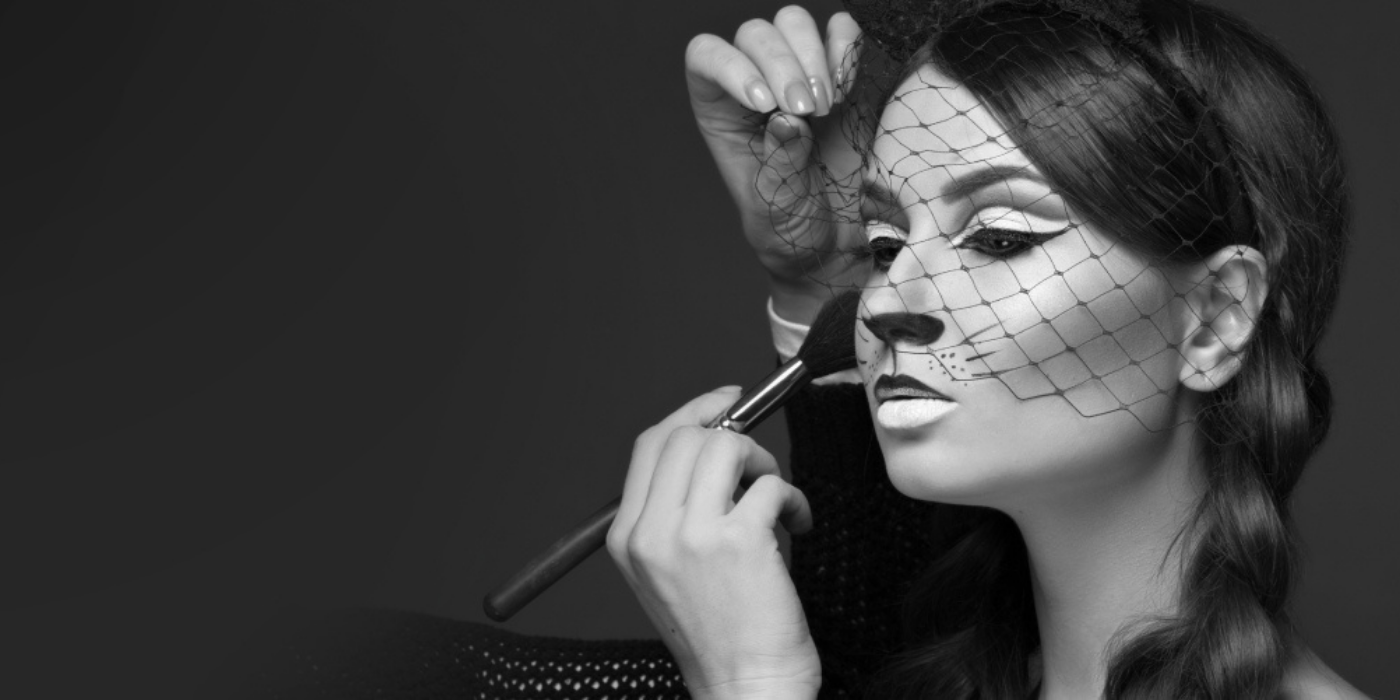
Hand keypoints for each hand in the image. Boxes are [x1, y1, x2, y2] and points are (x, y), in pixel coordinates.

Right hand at [607, 387, 820, 699]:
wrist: (745, 688)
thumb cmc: (719, 636)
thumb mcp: (667, 574)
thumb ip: (674, 514)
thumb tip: (714, 448)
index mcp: (627, 538)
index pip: (649, 446)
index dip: (692, 413)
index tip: (725, 404)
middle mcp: (651, 533)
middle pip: (685, 437)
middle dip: (734, 439)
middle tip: (757, 471)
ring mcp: (692, 536)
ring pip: (726, 447)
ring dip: (764, 465)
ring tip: (775, 501)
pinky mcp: (740, 542)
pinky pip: (771, 485)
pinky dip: (795, 499)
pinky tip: (798, 526)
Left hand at [685, 6, 868, 323]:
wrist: (836, 241)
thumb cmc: (790, 229)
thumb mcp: (775, 209)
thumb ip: (778, 166)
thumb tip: (786, 122)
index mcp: (722, 113)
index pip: (706, 58)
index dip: (731, 66)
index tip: (764, 103)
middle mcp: (755, 86)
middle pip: (756, 35)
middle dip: (784, 66)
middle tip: (809, 112)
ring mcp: (798, 76)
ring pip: (793, 24)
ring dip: (813, 56)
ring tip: (828, 106)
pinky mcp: (841, 77)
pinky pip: (841, 34)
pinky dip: (846, 48)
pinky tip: (847, 88)